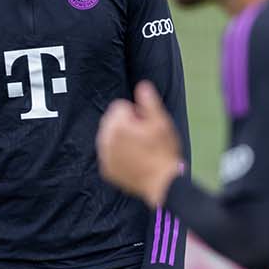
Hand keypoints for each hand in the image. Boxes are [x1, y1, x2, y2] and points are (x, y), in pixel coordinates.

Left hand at [97, 81, 183, 207]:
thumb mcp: (161, 122)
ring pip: (110, 137)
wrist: (162, 183)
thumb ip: (149, 101)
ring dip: (121, 138)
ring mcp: (104, 156)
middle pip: (112, 121)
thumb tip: (142, 85)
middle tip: (144, 136)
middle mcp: (105, 139)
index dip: (136, 113)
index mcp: (117, 125)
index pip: (119, 106)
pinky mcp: (106, 169)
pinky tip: (134, 159)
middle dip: (126, 124)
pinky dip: (118, 154)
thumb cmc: (164, 152)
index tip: (146, 124)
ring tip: (140, 148)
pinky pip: (109, 154)